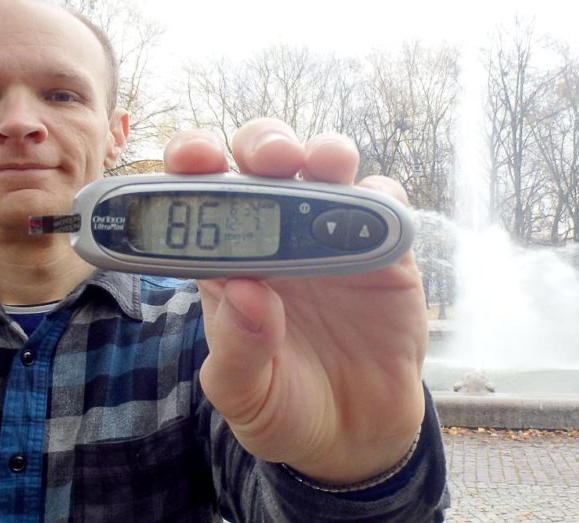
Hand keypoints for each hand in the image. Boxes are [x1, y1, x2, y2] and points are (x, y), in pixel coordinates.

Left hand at [163, 119, 425, 483]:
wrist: (355, 435)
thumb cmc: (286, 407)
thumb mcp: (246, 394)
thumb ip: (238, 350)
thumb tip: (247, 292)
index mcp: (229, 261)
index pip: (201, 194)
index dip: (194, 163)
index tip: (194, 156)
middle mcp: (279, 237)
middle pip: (265, 162)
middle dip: (264, 142)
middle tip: (270, 158)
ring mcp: (333, 237)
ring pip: (327, 167)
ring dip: (324, 152)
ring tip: (323, 164)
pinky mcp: (384, 251)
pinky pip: (384, 205)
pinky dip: (379, 196)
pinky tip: (372, 210)